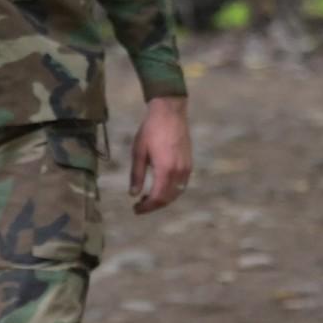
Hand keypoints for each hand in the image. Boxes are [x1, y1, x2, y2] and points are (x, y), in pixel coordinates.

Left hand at [129, 96, 192, 213]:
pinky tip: (159, 188)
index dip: (146, 207)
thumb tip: (133, 194)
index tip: (135, 209)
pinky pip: (181, 185)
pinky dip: (171, 192)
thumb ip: (136, 175)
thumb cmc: (151, 130)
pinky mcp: (189, 164)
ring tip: (147, 198)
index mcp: (165, 169)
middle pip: (168, 199)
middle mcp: (179, 171)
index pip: (157, 198)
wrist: (170, 113)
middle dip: (153, 206)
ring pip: (176, 193)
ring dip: (163, 200)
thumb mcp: (138, 152)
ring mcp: (186, 168)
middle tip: (139, 206)